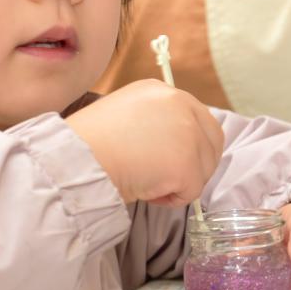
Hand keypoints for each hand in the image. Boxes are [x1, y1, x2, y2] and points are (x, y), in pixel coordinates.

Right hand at [65, 80, 223, 206]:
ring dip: (179, 182)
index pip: (197, 118)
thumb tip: (170, 145)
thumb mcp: (124, 114)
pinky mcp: (188, 164)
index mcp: (161, 90)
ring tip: (145, 181)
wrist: (78, 160)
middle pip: (212, 141)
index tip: (164, 159)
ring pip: (204, 168)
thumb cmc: (89, 144)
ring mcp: (188, 133)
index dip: (187, 145)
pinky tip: (146, 191)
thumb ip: (153, 121)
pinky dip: (171, 198)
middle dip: (194, 164)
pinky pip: (192, 192)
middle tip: (162, 176)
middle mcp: (180, 103)